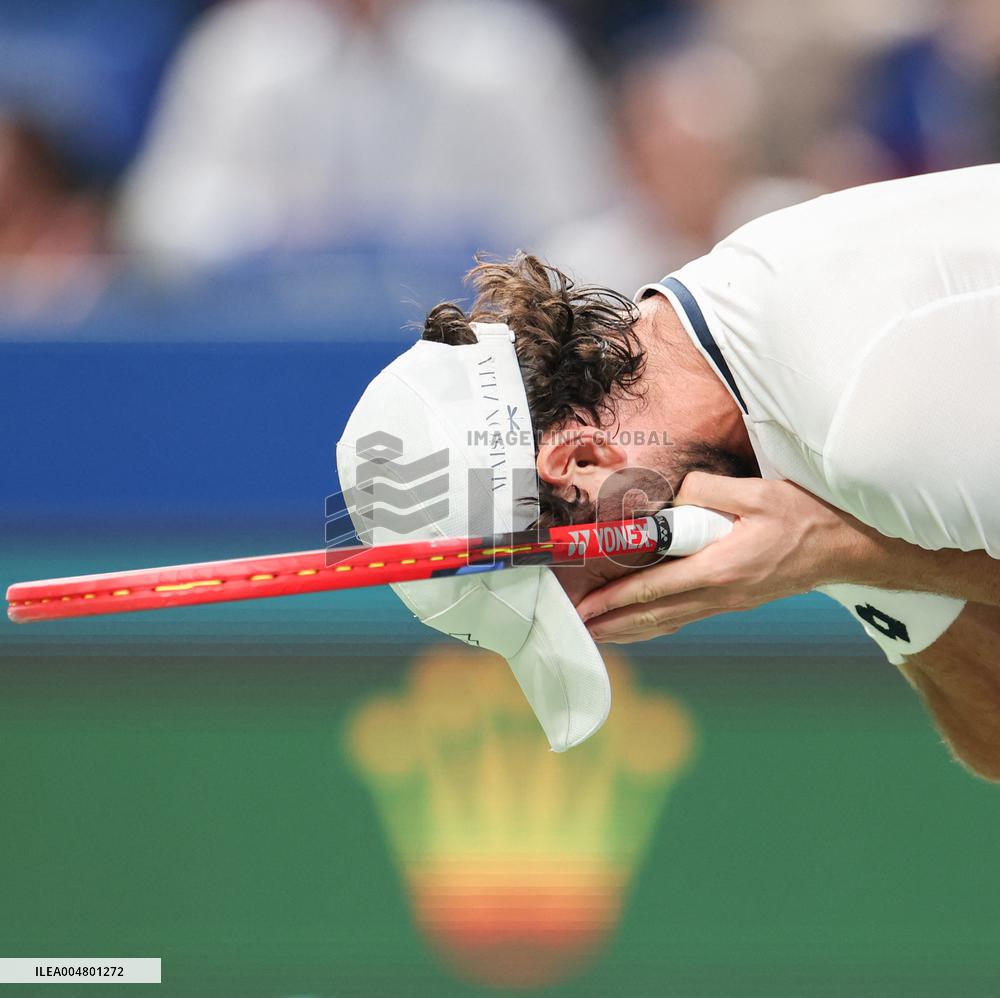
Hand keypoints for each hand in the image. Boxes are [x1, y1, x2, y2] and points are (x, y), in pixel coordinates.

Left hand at [576, 473, 876, 643]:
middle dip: (613, 623)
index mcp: (720, 568)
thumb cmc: (806, 517)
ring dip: (631, 630)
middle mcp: (720, 594)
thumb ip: (709, 490)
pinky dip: (658, 625)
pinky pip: (687, 617)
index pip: (654, 587)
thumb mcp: (759, 492)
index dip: (616, 599)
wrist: (848, 548)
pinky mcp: (736, 601)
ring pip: (669, 622)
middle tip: (577, 629)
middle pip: (655, 615)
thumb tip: (674, 495)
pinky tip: (643, 626)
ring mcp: (729, 602)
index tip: (586, 607)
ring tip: (599, 635)